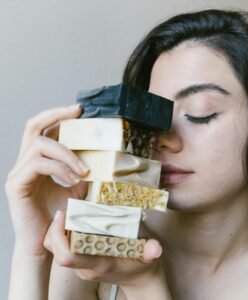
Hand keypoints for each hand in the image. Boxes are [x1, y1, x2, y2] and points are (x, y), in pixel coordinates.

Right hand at [5, 105, 88, 254]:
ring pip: (40, 144)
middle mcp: (24, 162)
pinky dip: (60, 168)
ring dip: (67, 154)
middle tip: (77, 111)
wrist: (45, 240)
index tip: (79, 110)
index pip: (43, 130)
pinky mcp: (16, 184)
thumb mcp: (75, 187)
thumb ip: (81, 170)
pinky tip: (74, 178)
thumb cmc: (60, 214)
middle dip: (55, 115)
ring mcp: (18, 172)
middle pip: (33, 126)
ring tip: (84, 169)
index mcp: (37, 160)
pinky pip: (39, 164)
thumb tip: (102, 157)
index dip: (58, 117)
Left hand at [44, 211, 170, 298]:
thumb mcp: (148, 257)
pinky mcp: (82, 260)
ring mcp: (82, 265)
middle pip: (55, 250)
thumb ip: (150, 251)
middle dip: (55, 228)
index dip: (59, 236)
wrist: (138, 278)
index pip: (68, 256)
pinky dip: (64, 233)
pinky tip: (74, 220)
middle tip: (65, 208)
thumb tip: (156, 248)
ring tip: (69, 212)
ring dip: (57, 230)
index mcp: (99, 263)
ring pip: (56, 248)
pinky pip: (63, 247)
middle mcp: (85, 266)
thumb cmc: (140, 266)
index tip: (63, 214)